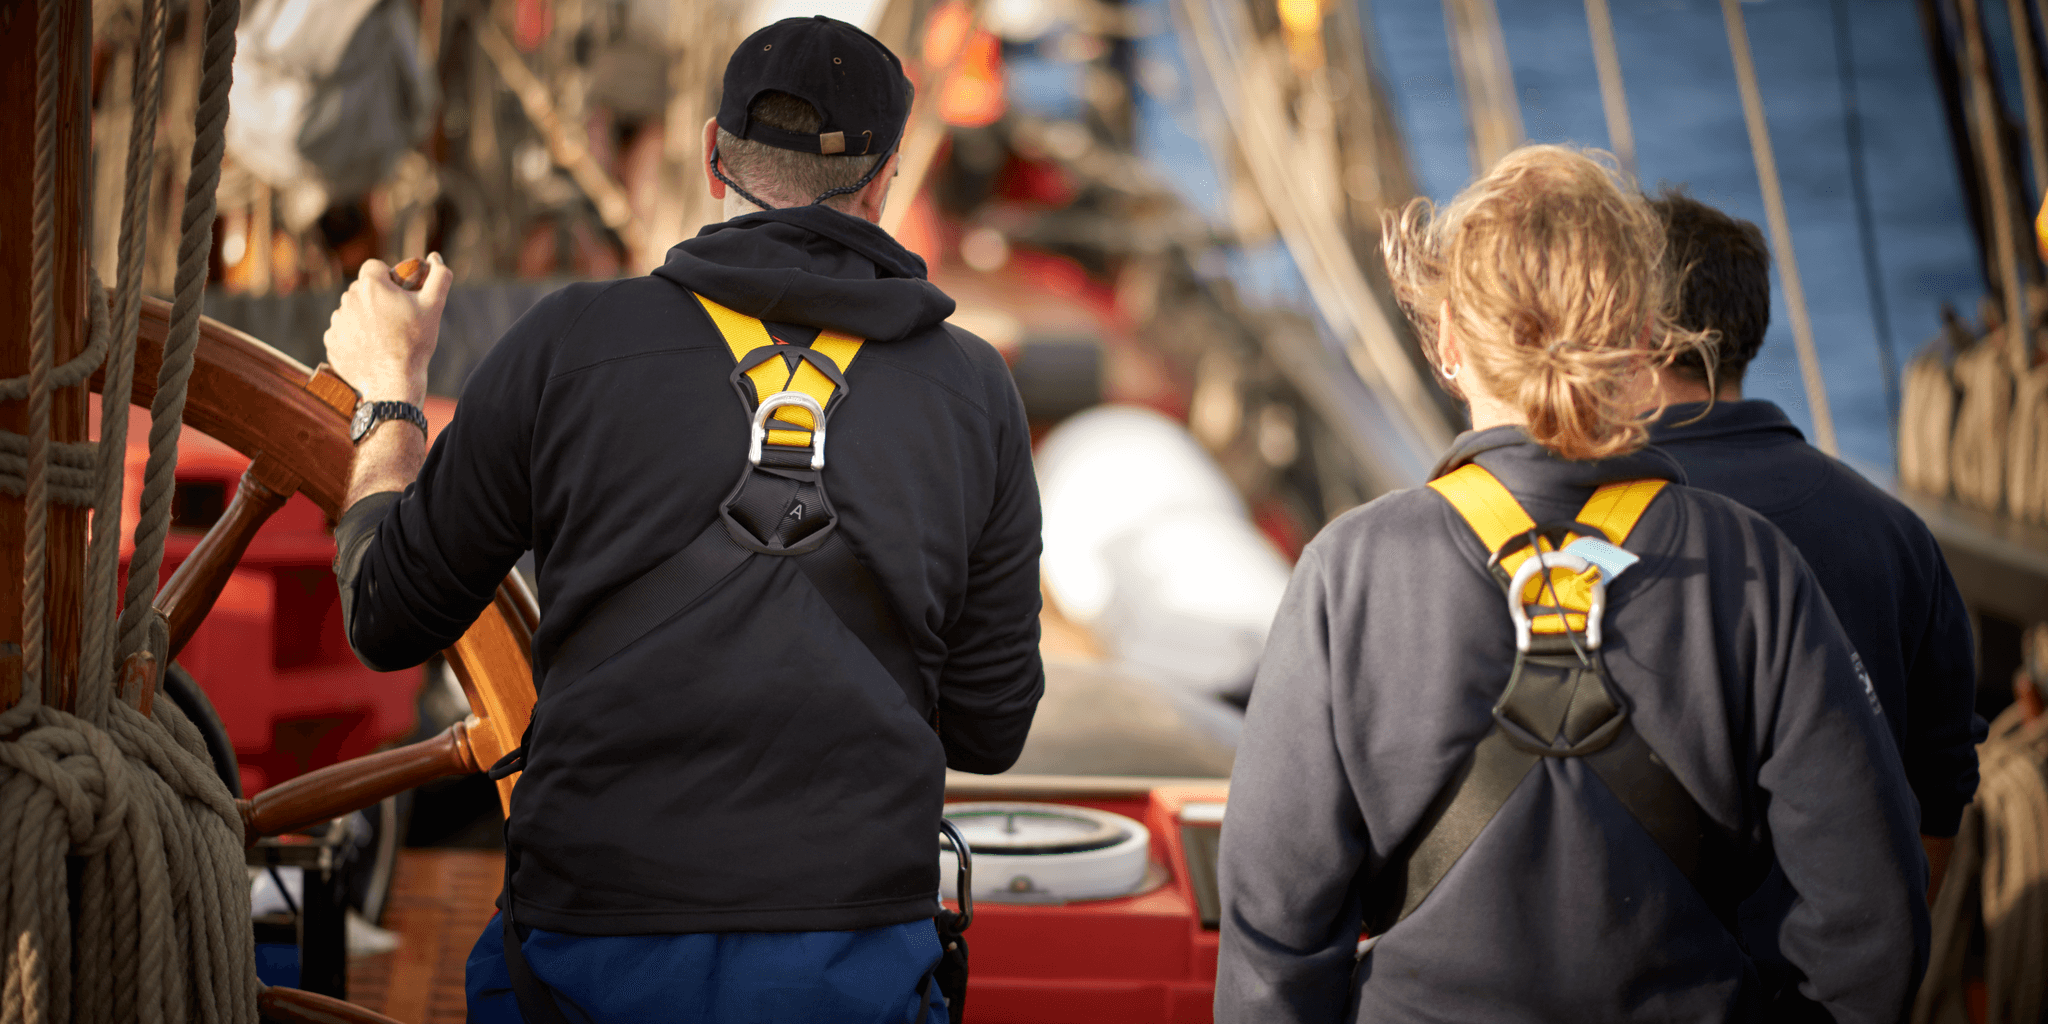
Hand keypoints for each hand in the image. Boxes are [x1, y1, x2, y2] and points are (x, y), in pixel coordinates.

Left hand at [323, 253, 452, 405]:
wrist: (394, 383)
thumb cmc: (415, 343)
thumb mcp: (434, 307)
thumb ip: (439, 276)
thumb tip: (435, 257)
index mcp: (371, 286)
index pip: (374, 267)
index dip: (387, 277)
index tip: (398, 294)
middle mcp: (348, 299)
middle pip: (362, 289)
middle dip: (376, 298)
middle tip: (395, 319)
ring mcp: (337, 322)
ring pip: (351, 309)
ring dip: (364, 317)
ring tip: (382, 337)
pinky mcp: (331, 341)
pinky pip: (342, 331)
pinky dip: (353, 336)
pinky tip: (370, 348)